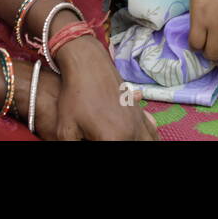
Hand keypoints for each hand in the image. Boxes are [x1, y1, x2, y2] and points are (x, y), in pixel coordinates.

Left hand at [32, 37, 157, 139]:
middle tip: (110, 146)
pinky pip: (153, 130)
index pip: (117, 153)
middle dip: (125, 146)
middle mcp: (131, 132)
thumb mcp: (65, 129)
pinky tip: (145, 138)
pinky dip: (152, 136)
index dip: (98, 145)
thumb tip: (76, 151)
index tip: (92, 140)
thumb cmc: (74, 96)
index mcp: (114, 139)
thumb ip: (71, 145)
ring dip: (142, 142)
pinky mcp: (140, 111)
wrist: (88, 65)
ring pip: (150, 140)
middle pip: (137, 146)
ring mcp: (139, 121)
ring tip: (133, 141)